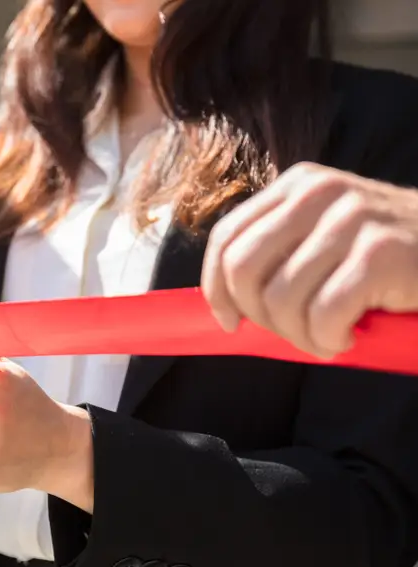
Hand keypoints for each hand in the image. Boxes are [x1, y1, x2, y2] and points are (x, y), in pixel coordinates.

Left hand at [203, 163, 417, 357]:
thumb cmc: (391, 258)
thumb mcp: (328, 238)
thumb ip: (279, 255)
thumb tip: (223, 305)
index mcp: (298, 186)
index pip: (227, 238)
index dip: (216, 287)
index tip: (229, 321)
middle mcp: (319, 193)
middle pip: (243, 269)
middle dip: (259, 316)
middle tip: (293, 333)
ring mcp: (351, 219)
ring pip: (281, 299)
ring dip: (301, 336)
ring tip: (329, 337)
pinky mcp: (379, 253)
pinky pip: (322, 315)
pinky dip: (328, 340)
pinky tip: (350, 336)